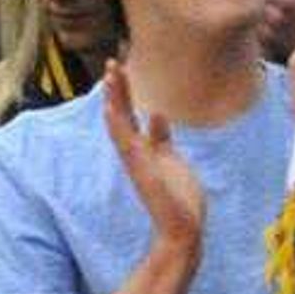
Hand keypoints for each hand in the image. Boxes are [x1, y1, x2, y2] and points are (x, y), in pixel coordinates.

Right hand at [100, 58, 204, 252]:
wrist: (182, 231)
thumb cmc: (180, 199)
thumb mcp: (172, 160)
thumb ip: (161, 138)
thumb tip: (156, 114)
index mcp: (145, 150)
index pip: (128, 115)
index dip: (122, 92)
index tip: (118, 68)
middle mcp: (137, 155)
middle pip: (122, 116)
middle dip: (117, 90)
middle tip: (111, 63)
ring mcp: (139, 164)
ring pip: (121, 127)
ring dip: (116, 101)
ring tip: (111, 77)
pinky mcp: (143, 173)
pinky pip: (129, 146)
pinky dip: (120, 128)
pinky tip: (114, 109)